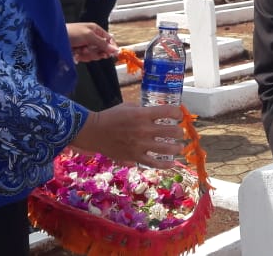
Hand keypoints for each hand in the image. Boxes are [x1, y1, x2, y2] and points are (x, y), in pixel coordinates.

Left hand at [67, 22, 118, 61]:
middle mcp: (92, 38)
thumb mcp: (89, 36)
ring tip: (79, 50)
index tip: (112, 55)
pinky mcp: (79, 53)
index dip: (111, 47)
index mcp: (95, 30)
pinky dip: (81, 57)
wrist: (55, 39)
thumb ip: (102, 44)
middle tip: (88, 50)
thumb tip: (115, 49)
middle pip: (102, 49)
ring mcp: (85, 46)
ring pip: (94, 55)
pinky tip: (75, 53)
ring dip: (87, 54)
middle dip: (96, 52)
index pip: (109, 39)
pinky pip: (86, 58)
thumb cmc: (71, 32)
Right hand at [70, 103, 184, 168]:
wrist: (93, 132)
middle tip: (178, 132)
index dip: (177, 113)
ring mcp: (140, 144)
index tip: (178, 115)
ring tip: (179, 146)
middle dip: (179, 131)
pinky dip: (165, 164)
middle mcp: (144, 129)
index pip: (168, 112)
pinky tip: (172, 163)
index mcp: (142, 114)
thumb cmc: (110, 116)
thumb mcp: (128, 106)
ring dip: (176, 147)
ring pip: (167, 148)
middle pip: (172, 131)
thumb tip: (157, 113)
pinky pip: (154, 163)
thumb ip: (143, 109)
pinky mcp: (135, 157)